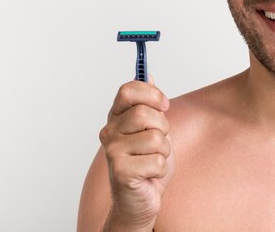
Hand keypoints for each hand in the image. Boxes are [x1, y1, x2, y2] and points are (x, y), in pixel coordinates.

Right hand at [99, 76, 172, 230]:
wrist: (141, 199)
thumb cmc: (146, 163)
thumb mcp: (152, 128)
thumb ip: (149, 104)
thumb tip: (148, 75)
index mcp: (117, 117)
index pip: (128, 90)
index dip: (152, 94)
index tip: (163, 105)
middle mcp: (110, 132)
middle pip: (145, 113)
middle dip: (163, 128)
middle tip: (158, 141)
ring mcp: (113, 151)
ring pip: (155, 138)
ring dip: (163, 151)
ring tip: (153, 159)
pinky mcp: (120, 171)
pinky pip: (157, 161)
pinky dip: (161, 169)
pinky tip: (149, 174)